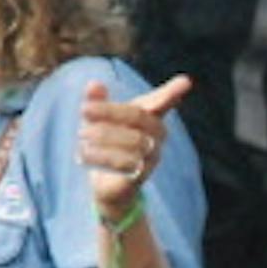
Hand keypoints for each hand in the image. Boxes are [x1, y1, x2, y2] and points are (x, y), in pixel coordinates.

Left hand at [80, 75, 192, 215]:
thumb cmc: (108, 145)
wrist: (108, 185)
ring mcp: (151, 157)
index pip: (161, 103)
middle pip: (139, 117)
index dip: (171, 93)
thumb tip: (93, 84)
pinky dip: (102, 156)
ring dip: (104, 135)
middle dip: (111, 111)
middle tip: (84, 109)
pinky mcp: (140, 176)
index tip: (185, 82)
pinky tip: (83, 153)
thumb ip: (97, 102)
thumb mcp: (99, 122)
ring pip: (134, 140)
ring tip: (81, 133)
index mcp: (149, 118)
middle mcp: (156, 137)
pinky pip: (126, 163)